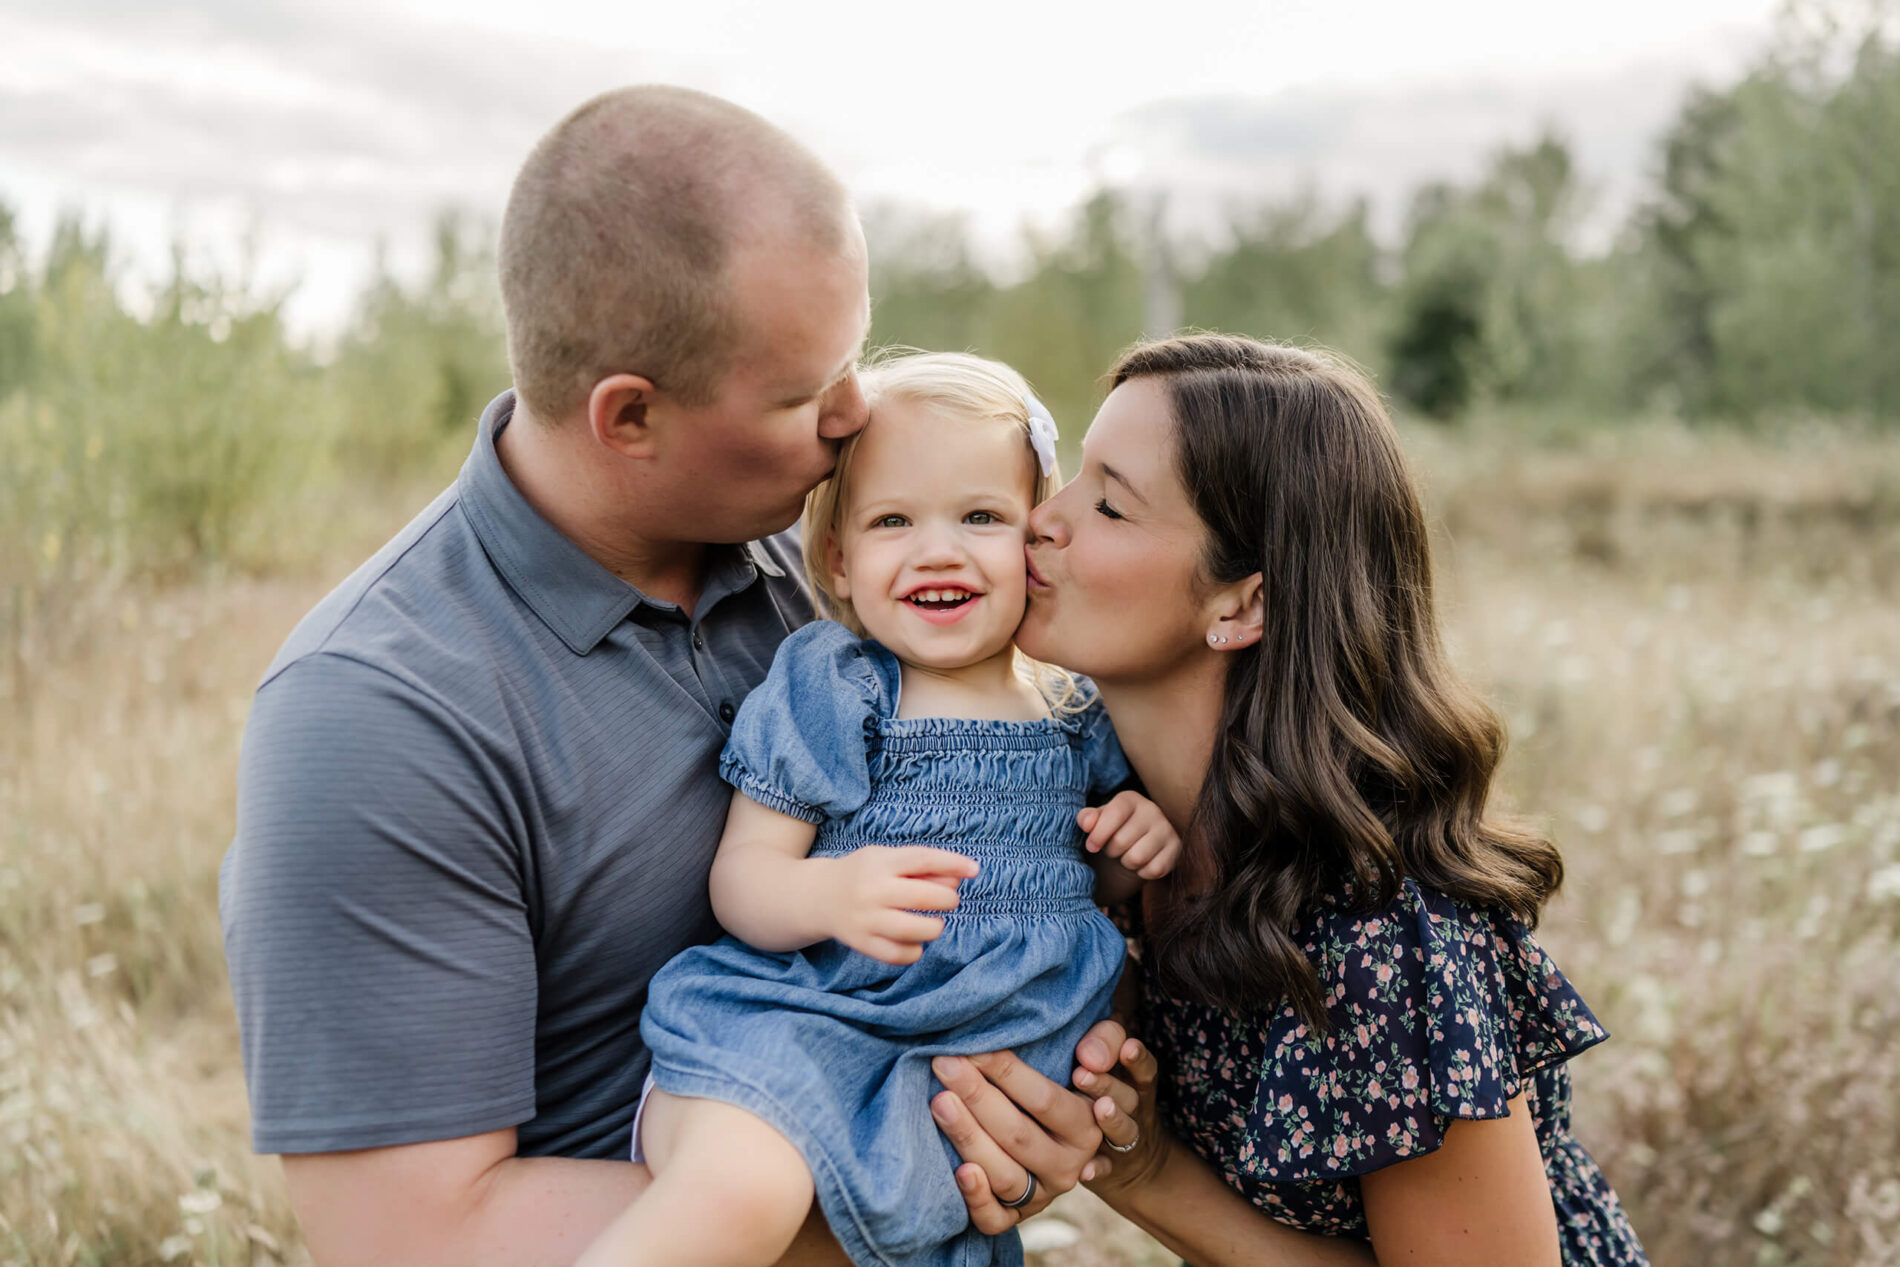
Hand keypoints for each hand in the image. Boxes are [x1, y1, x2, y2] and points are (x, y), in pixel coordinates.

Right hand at [822, 846, 977, 965]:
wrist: (818, 896)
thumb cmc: (865, 874)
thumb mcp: (887, 859)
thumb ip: (920, 868)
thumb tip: (957, 881)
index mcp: (879, 862)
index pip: (923, 859)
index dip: (953, 863)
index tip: (975, 870)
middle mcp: (872, 890)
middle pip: (924, 897)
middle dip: (948, 900)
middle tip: (947, 901)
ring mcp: (865, 919)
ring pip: (917, 930)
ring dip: (935, 927)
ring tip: (931, 922)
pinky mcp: (861, 943)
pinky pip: (900, 955)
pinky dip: (915, 951)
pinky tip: (913, 941)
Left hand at [929, 1047, 1103, 1233]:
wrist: (1065, 1146)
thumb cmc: (1067, 1088)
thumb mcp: (1093, 1063)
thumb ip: (1104, 1042)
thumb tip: (1089, 1054)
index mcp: (1086, 1127)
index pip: (1044, 1100)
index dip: (1008, 1072)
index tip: (974, 1047)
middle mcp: (1068, 1166)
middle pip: (1018, 1135)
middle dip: (977, 1096)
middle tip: (944, 1065)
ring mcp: (1042, 1196)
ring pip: (1004, 1175)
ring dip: (968, 1137)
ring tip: (939, 1103)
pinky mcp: (1017, 1219)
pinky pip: (995, 1219)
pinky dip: (976, 1198)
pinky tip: (958, 1171)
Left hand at [1069, 1018, 1167, 1197]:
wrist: (1129, 1158)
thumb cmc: (1105, 1088)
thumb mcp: (1109, 1061)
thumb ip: (1102, 1041)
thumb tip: (1087, 1045)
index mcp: (1134, 1080)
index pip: (1143, 1067)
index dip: (1136, 1057)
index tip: (1126, 1046)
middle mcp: (1133, 1109)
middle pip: (1128, 1097)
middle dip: (1107, 1084)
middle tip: (1082, 1073)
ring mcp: (1123, 1139)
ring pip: (1124, 1130)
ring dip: (1112, 1120)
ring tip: (1099, 1109)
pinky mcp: (1110, 1166)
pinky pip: (1106, 1169)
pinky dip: (1098, 1169)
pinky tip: (1086, 1170)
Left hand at [1078, 790, 1180, 879]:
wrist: (1136, 844)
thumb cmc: (1112, 830)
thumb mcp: (1096, 821)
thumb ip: (1087, 818)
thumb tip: (1086, 824)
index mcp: (1130, 799)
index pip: (1114, 814)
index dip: (1098, 834)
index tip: (1091, 846)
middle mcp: (1152, 810)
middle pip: (1121, 841)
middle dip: (1111, 851)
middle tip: (1114, 849)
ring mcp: (1167, 829)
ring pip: (1137, 858)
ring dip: (1126, 863)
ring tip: (1127, 854)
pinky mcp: (1176, 849)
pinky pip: (1154, 870)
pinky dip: (1143, 872)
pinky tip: (1143, 862)